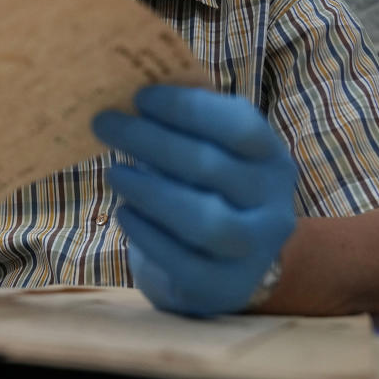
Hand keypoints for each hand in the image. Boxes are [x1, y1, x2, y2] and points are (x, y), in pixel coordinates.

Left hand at [91, 86, 296, 316]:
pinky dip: (146, 234)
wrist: (223, 268)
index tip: (139, 97)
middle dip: (151, 141)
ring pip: (204, 220)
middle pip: (211, 167)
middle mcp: (273, 204)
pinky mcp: (224, 287)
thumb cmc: (207, 192)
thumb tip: (130, 91)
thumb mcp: (210, 154)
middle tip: (105, 124)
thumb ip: (186, 125)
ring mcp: (253, 250)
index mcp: (271, 158)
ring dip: (149, 191)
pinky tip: (124, 213)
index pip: (239, 126)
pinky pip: (182, 261)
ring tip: (113, 172)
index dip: (188, 109)